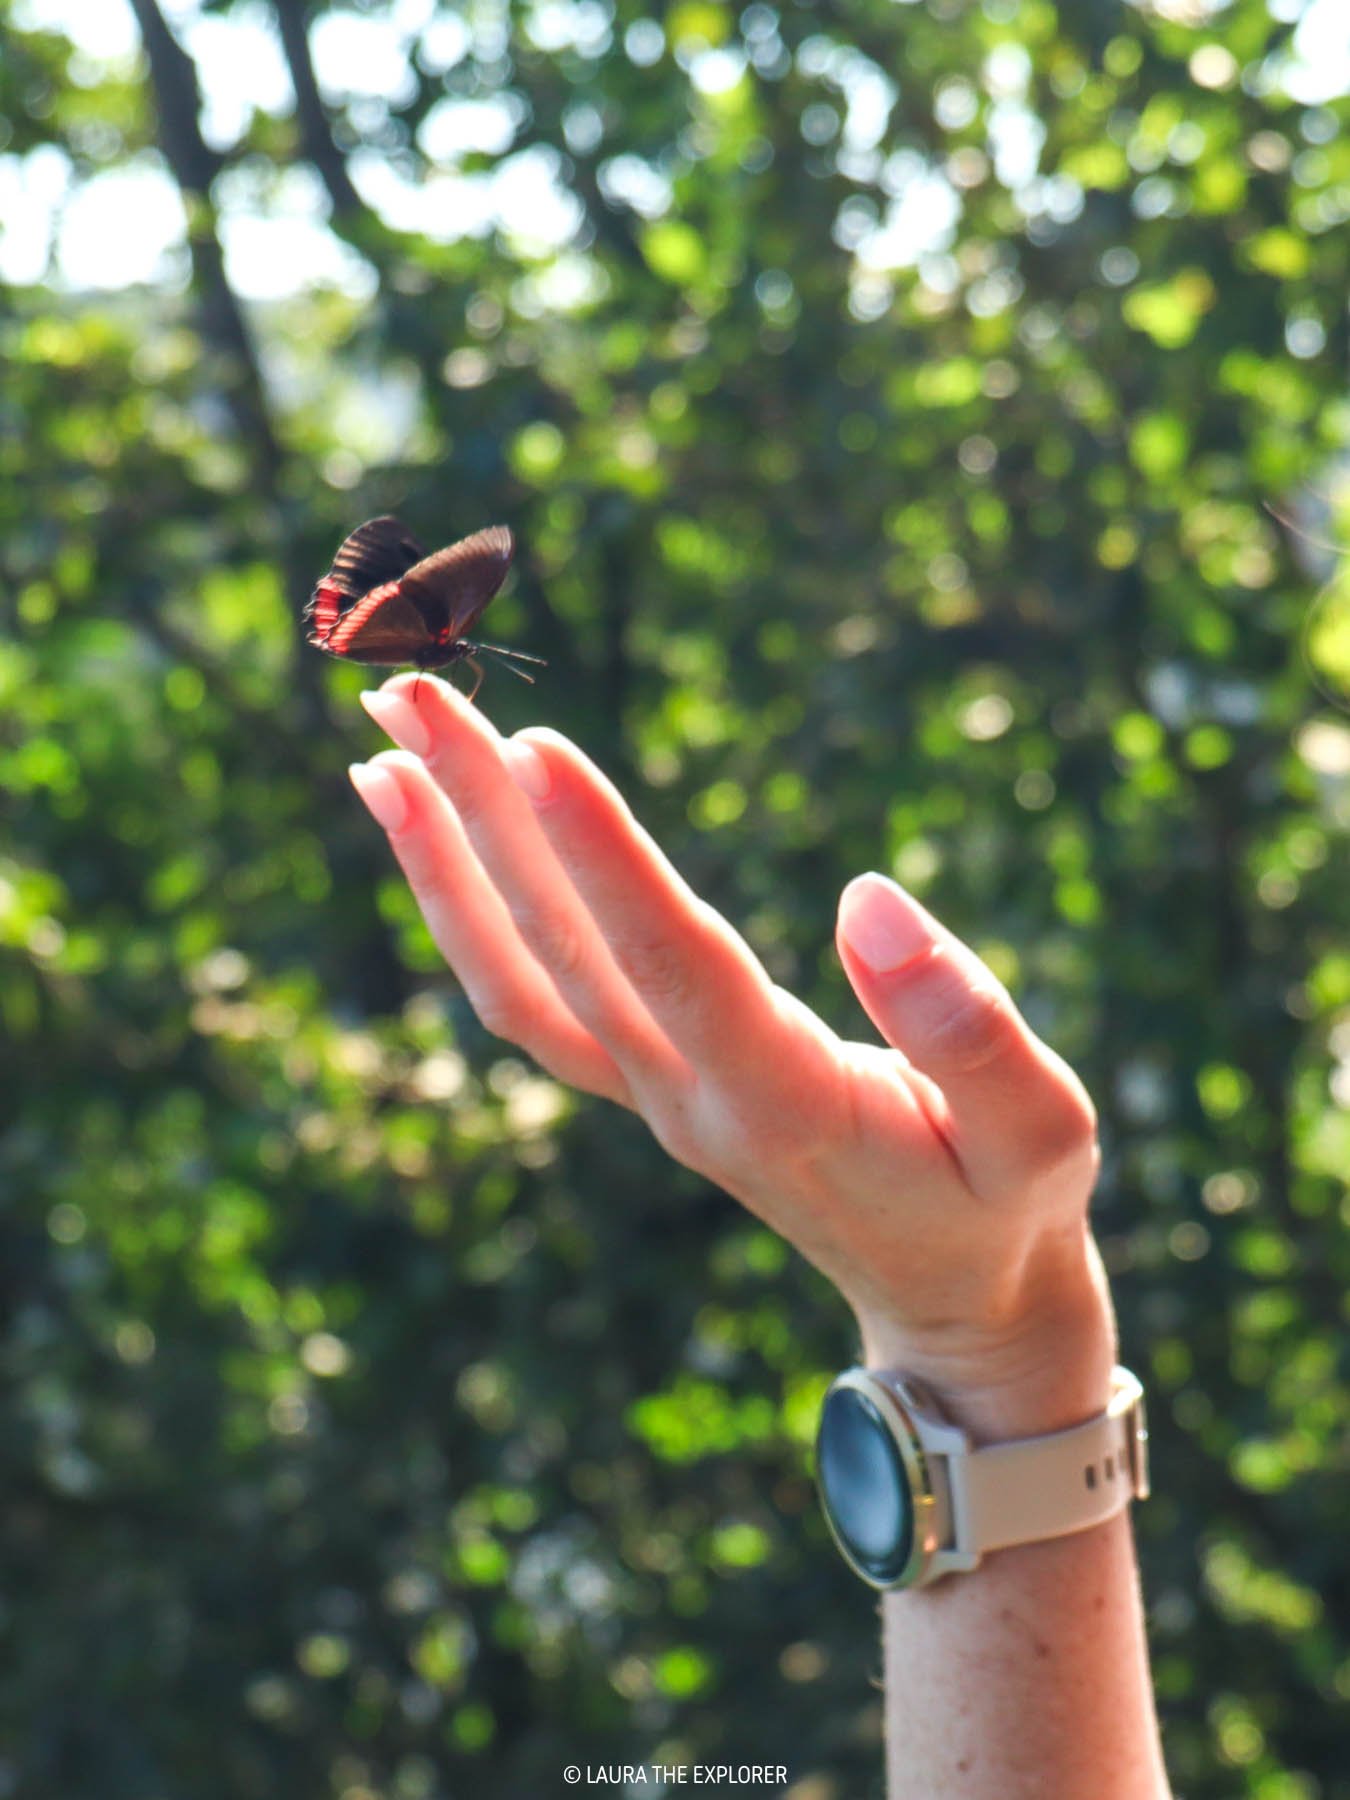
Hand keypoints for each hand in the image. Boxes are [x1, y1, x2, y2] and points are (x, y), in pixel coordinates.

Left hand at [350, 674, 1116, 1435]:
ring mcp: (653, 1098)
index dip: (605, 861)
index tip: (536, 746)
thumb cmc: (1007, 1205)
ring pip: (519, 976)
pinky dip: (469, 911)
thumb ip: (967, 1028)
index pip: (677, 967)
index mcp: (788, 1104)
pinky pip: (530, 999)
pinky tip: (435, 828)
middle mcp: (689, 1102)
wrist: (949, 1302)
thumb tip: (871, 898)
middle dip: (481, 817)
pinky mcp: (645, 1086)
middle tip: (405, 692)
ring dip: (447, 855)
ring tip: (386, 736)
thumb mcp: (1042, 1133)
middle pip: (559, 953)